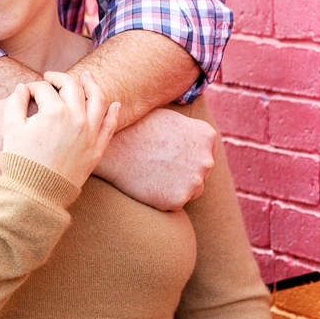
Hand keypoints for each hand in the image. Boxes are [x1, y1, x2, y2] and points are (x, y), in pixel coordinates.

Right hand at [0, 72, 119, 189]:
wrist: (36, 194)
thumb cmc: (21, 161)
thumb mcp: (11, 128)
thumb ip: (15, 102)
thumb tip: (22, 88)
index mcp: (55, 112)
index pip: (45, 89)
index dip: (33, 88)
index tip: (27, 93)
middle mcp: (77, 119)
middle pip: (72, 87)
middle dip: (60, 78)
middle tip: (51, 78)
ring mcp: (90, 134)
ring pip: (98, 99)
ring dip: (92, 84)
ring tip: (87, 77)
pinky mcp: (97, 149)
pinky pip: (110, 126)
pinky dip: (114, 112)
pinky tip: (114, 104)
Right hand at [96, 109, 216, 210]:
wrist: (113, 148)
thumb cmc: (137, 128)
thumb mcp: (169, 116)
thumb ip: (188, 127)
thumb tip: (194, 134)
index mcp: (206, 136)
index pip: (205, 151)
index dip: (187, 153)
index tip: (170, 152)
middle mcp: (206, 160)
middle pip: (201, 172)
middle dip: (185, 171)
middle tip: (160, 165)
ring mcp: (194, 182)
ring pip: (192, 190)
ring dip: (177, 186)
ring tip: (153, 174)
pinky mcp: (177, 200)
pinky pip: (175, 202)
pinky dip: (164, 197)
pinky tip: (149, 184)